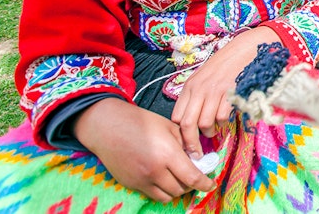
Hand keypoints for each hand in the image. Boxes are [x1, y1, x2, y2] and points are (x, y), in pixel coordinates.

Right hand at [74, 98, 214, 200]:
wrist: (109, 127)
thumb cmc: (141, 122)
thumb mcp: (169, 126)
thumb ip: (185, 143)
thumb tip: (198, 157)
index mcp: (167, 154)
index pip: (192, 177)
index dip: (204, 184)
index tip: (210, 185)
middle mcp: (155, 171)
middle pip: (180, 189)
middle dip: (191, 185)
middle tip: (194, 176)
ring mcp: (142, 180)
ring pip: (167, 196)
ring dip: (176, 190)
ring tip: (179, 178)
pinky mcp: (131, 184)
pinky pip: (152, 194)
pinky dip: (162, 190)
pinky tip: (163, 178)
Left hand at [171, 26, 278, 158]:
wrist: (246, 49)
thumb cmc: (226, 65)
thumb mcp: (204, 78)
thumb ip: (196, 97)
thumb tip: (192, 124)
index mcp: (190, 87)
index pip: (177, 117)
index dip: (180, 133)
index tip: (187, 143)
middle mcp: (199, 89)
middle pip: (187, 125)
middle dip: (191, 144)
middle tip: (197, 154)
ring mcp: (214, 91)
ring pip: (204, 124)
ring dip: (210, 133)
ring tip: (215, 132)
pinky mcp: (230, 93)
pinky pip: (222, 117)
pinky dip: (224, 124)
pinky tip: (226, 121)